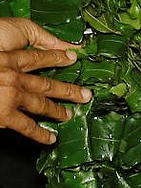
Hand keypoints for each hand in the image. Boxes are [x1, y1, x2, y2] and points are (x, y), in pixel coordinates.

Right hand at [0, 18, 88, 143]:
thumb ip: (7, 49)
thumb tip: (12, 53)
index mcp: (8, 58)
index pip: (39, 57)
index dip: (58, 56)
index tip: (73, 56)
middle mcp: (13, 76)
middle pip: (47, 83)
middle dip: (69, 89)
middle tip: (85, 94)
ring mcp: (11, 96)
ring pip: (42, 104)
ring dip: (58, 110)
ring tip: (70, 114)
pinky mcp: (4, 115)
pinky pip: (26, 126)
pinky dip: (40, 134)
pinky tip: (50, 138)